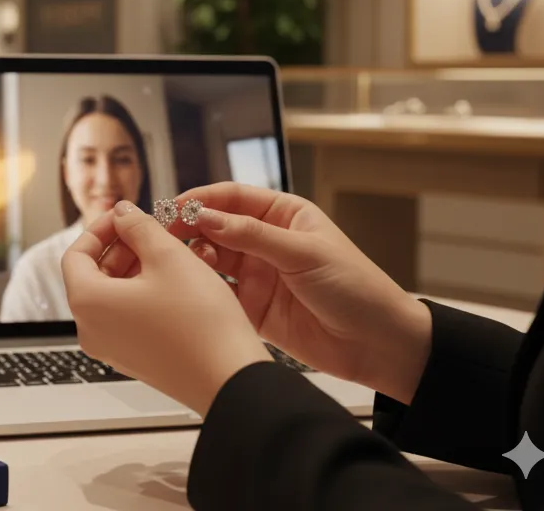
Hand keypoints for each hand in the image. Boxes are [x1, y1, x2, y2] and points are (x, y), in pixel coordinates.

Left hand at [61, 200, 272, 415]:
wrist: (231, 379)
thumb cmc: (200, 321)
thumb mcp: (168, 257)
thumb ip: (139, 227)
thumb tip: (122, 213)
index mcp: (88, 303)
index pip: (76, 255)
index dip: (100, 228)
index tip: (124, 215)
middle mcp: (92, 330)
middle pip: (93, 275)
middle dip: (121, 247)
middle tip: (151, 229)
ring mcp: (112, 349)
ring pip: (114, 295)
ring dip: (136, 268)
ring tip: (169, 250)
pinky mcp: (136, 360)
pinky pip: (129, 316)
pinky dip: (145, 293)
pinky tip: (176, 279)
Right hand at [170, 182, 431, 403]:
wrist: (379, 344)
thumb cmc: (357, 289)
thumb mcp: (304, 253)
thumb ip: (252, 235)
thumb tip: (207, 217)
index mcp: (284, 216)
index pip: (233, 198)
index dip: (202, 200)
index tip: (175, 207)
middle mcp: (267, 243)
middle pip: (216, 227)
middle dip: (190, 228)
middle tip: (165, 235)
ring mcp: (258, 275)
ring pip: (212, 259)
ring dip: (194, 258)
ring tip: (182, 263)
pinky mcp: (251, 308)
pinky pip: (217, 293)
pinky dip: (201, 289)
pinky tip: (192, 288)